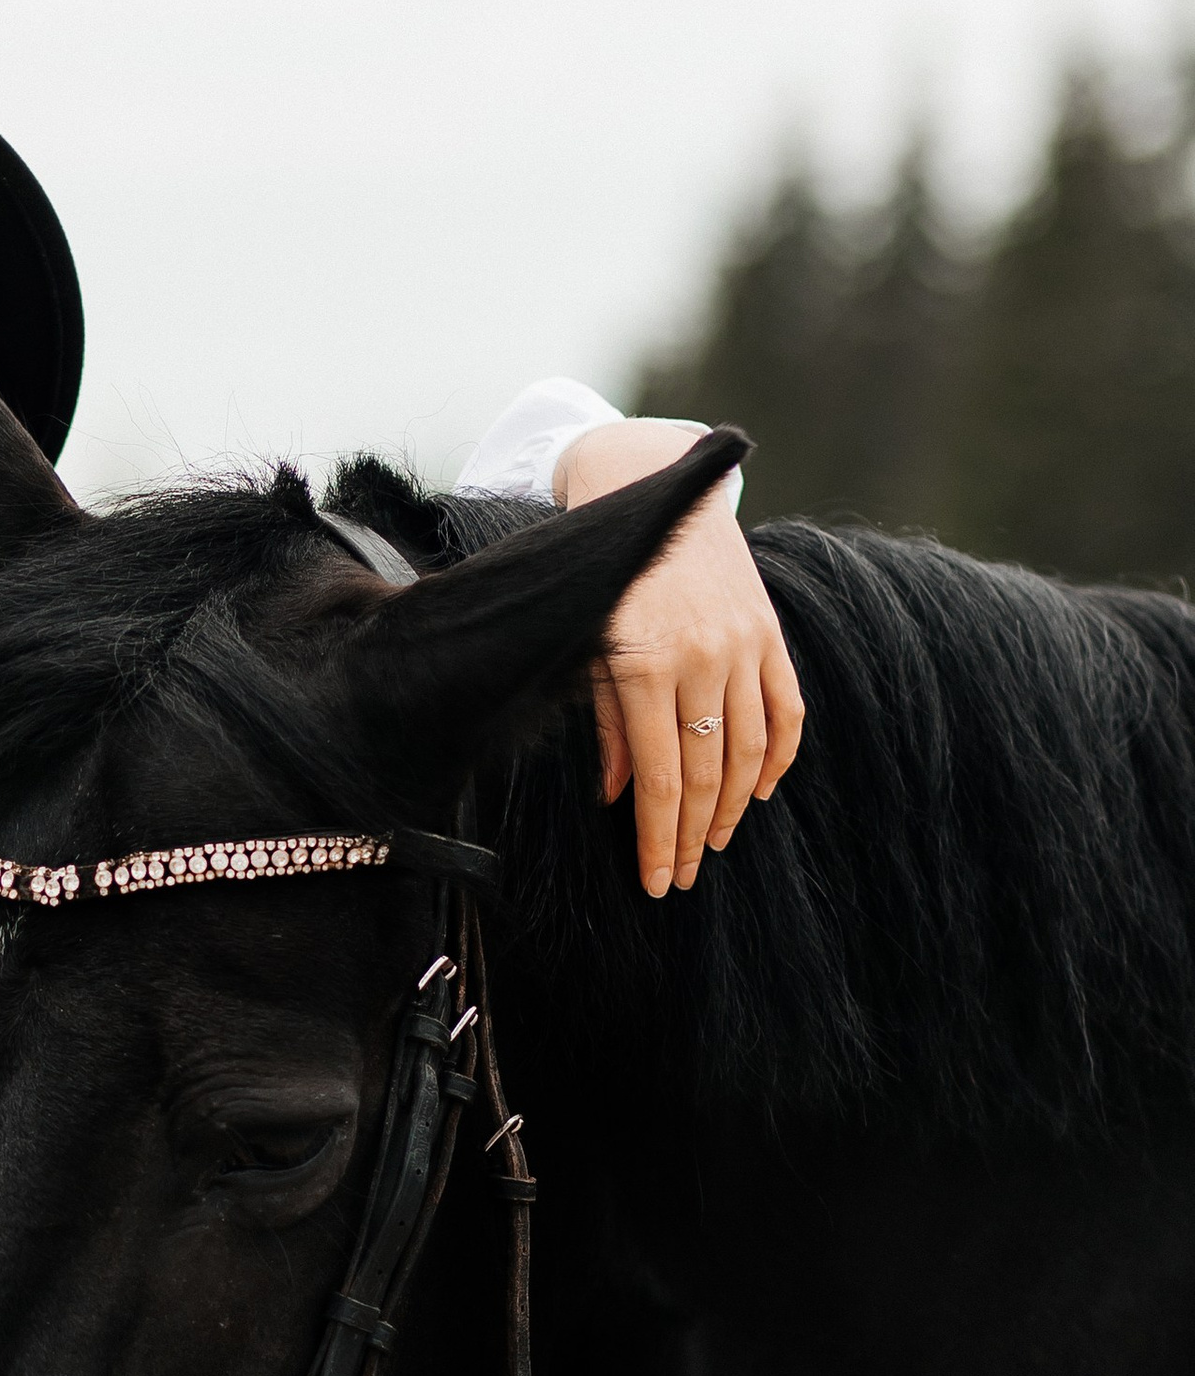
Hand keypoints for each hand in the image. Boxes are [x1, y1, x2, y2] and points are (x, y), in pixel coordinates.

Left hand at [558, 420, 804, 897]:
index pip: (663, 779)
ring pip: (750, 750)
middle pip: (709, 774)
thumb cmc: (605, 581)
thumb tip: (620, 798)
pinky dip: (778, 757)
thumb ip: (606, 723)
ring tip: (715, 842)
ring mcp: (744, 645)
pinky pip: (787, 710)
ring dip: (734, 807)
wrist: (656, 493)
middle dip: (694, 836)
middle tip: (684, 876)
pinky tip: (762, 791)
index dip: (661, 838)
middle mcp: (702, 658)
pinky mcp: (770, 633)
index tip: (659, 882)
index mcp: (646, 664)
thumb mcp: (588, 649)